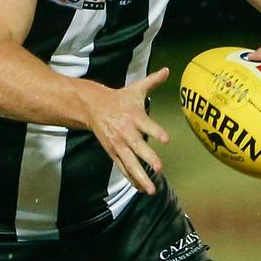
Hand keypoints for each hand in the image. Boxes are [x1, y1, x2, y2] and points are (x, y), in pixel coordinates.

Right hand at [84, 67, 170, 194]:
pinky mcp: (113, 153)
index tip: (166, 139)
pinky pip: (123, 168)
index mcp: (134, 116)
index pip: (147, 124)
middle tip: (159, 168)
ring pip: (130, 163)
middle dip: (148, 158)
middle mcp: (126, 132)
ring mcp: (119, 145)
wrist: (92, 107)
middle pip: (138, 147)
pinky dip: (132, 179)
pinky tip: (141, 189)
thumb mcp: (136, 89)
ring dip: (141, 177)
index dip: (156, 131)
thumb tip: (167, 70)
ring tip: (152, 190)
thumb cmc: (120, 98)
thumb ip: (153, 81)